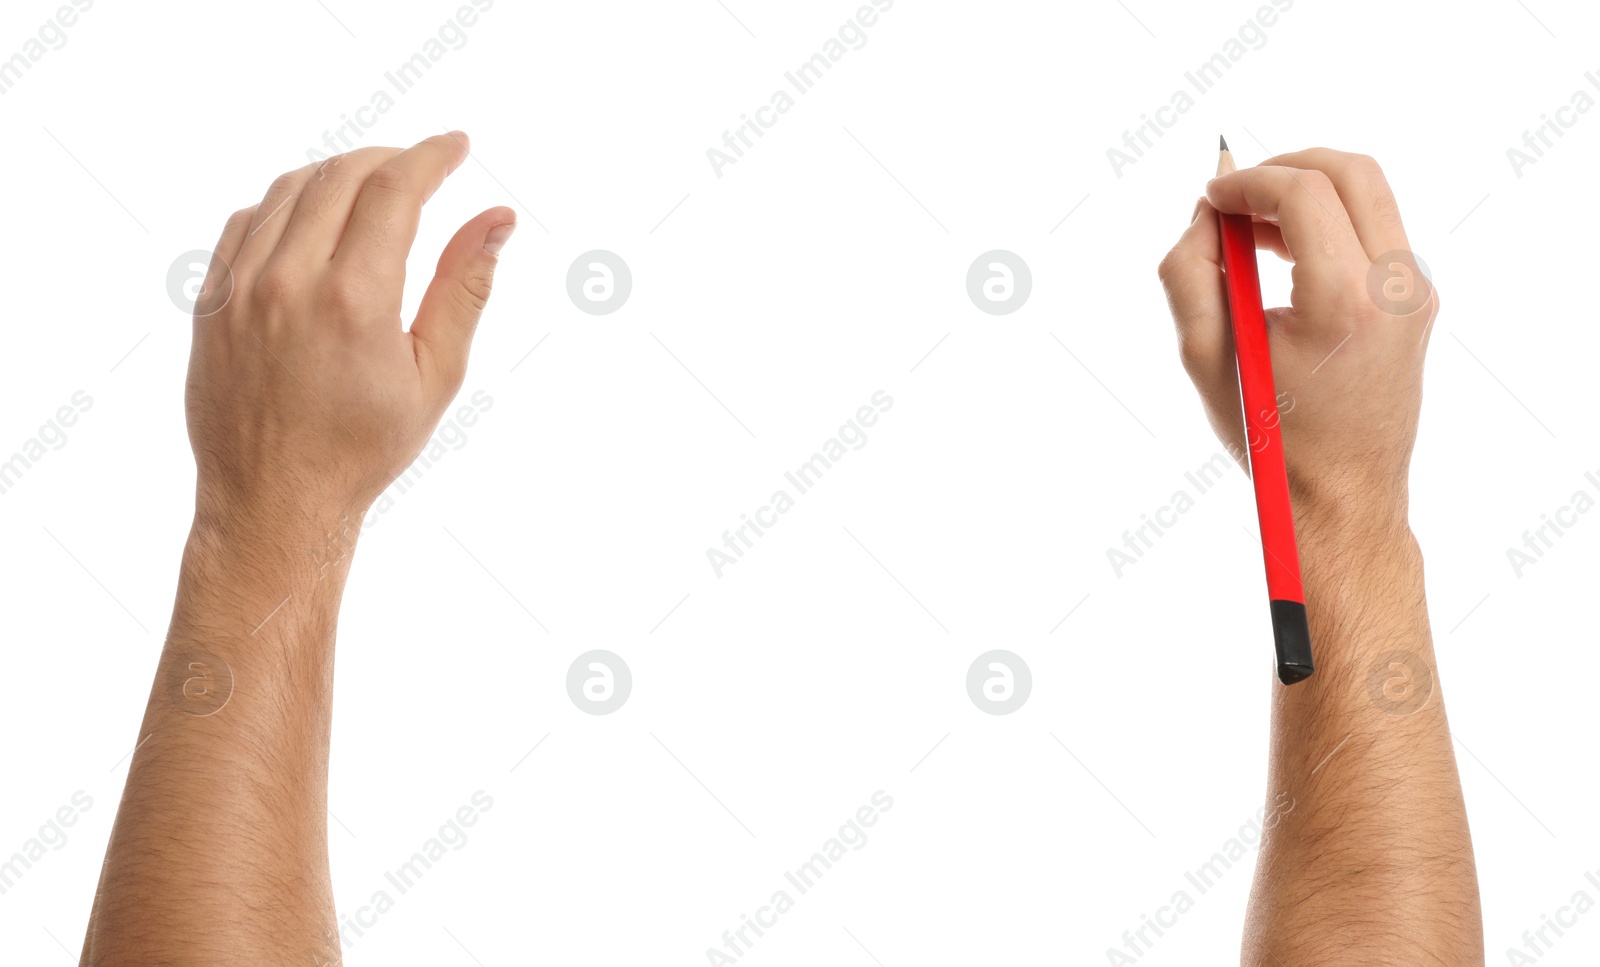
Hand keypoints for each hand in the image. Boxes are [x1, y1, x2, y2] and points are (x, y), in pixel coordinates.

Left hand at [185, 132, 514, 539]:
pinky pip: (248, 221)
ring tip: (377, 186)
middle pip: (343, 175)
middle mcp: (289, 282)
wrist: (276, 498)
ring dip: (340, 173)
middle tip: (425, 166)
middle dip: (391, 158)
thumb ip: (465, 287)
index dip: (431, 156)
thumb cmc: (366, 447)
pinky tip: (318, 217)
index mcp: (353, 300)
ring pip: (291, 189)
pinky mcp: (212, 299)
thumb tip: (498, 219)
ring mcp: (241, 287)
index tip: (457, 146)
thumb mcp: (435, 373)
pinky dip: (288, 202)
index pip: (395, 189)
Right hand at [1157, 148, 1436, 531]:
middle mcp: (1395, 288)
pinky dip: (1328, 222)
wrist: (1342, 494)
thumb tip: (1207, 214)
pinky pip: (1376, 229)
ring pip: (1367, 194)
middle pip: (1349, 172)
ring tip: (1253, 233)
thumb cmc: (1270, 435)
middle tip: (1234, 199)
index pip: (1302, 192)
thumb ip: (1190, 270)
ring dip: (1306, 193)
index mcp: (1344, 301)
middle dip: (1283, 168)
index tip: (1210, 199)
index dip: (1246, 181)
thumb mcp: (1204, 354)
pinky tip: (1285, 257)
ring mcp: (1417, 292)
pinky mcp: (1419, 301)